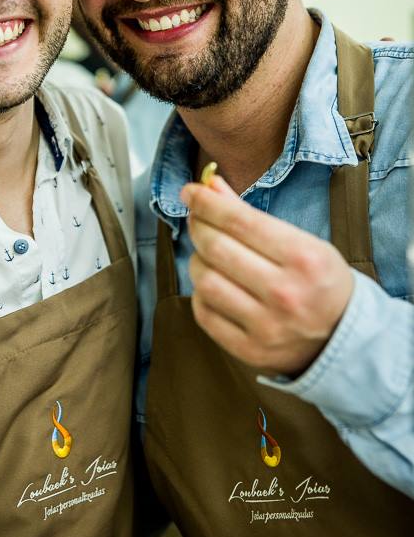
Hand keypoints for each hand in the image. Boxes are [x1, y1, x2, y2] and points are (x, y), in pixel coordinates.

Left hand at [180, 175, 353, 375]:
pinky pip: (205, 313)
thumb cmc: (320, 280)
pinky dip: (201, 293)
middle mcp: (285, 293)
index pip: (240, 221)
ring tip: (207, 255)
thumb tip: (210, 186)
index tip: (191, 191)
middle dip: (198, 226)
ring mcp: (267, 326)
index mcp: (303, 258)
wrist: (345, 337)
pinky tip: (213, 284)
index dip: (207, 202)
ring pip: (206, 281)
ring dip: (197, 260)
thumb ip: (251, 215)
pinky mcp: (250, 350)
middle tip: (196, 219)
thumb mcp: (301, 241)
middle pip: (217, 248)